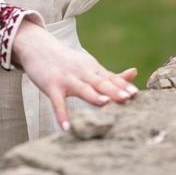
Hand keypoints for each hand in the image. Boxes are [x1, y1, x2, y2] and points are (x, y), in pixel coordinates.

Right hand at [12, 20, 138, 131]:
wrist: (39, 47)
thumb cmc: (68, 61)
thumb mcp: (90, 66)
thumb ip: (111, 75)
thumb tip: (134, 73)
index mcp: (93, 69)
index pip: (111, 78)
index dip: (123, 86)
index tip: (136, 94)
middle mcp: (82, 73)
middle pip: (100, 82)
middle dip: (114, 90)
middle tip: (127, 98)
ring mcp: (67, 79)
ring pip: (82, 89)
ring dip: (93, 95)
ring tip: (104, 103)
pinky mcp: (52, 86)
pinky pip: (57, 102)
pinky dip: (61, 115)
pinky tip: (66, 128)